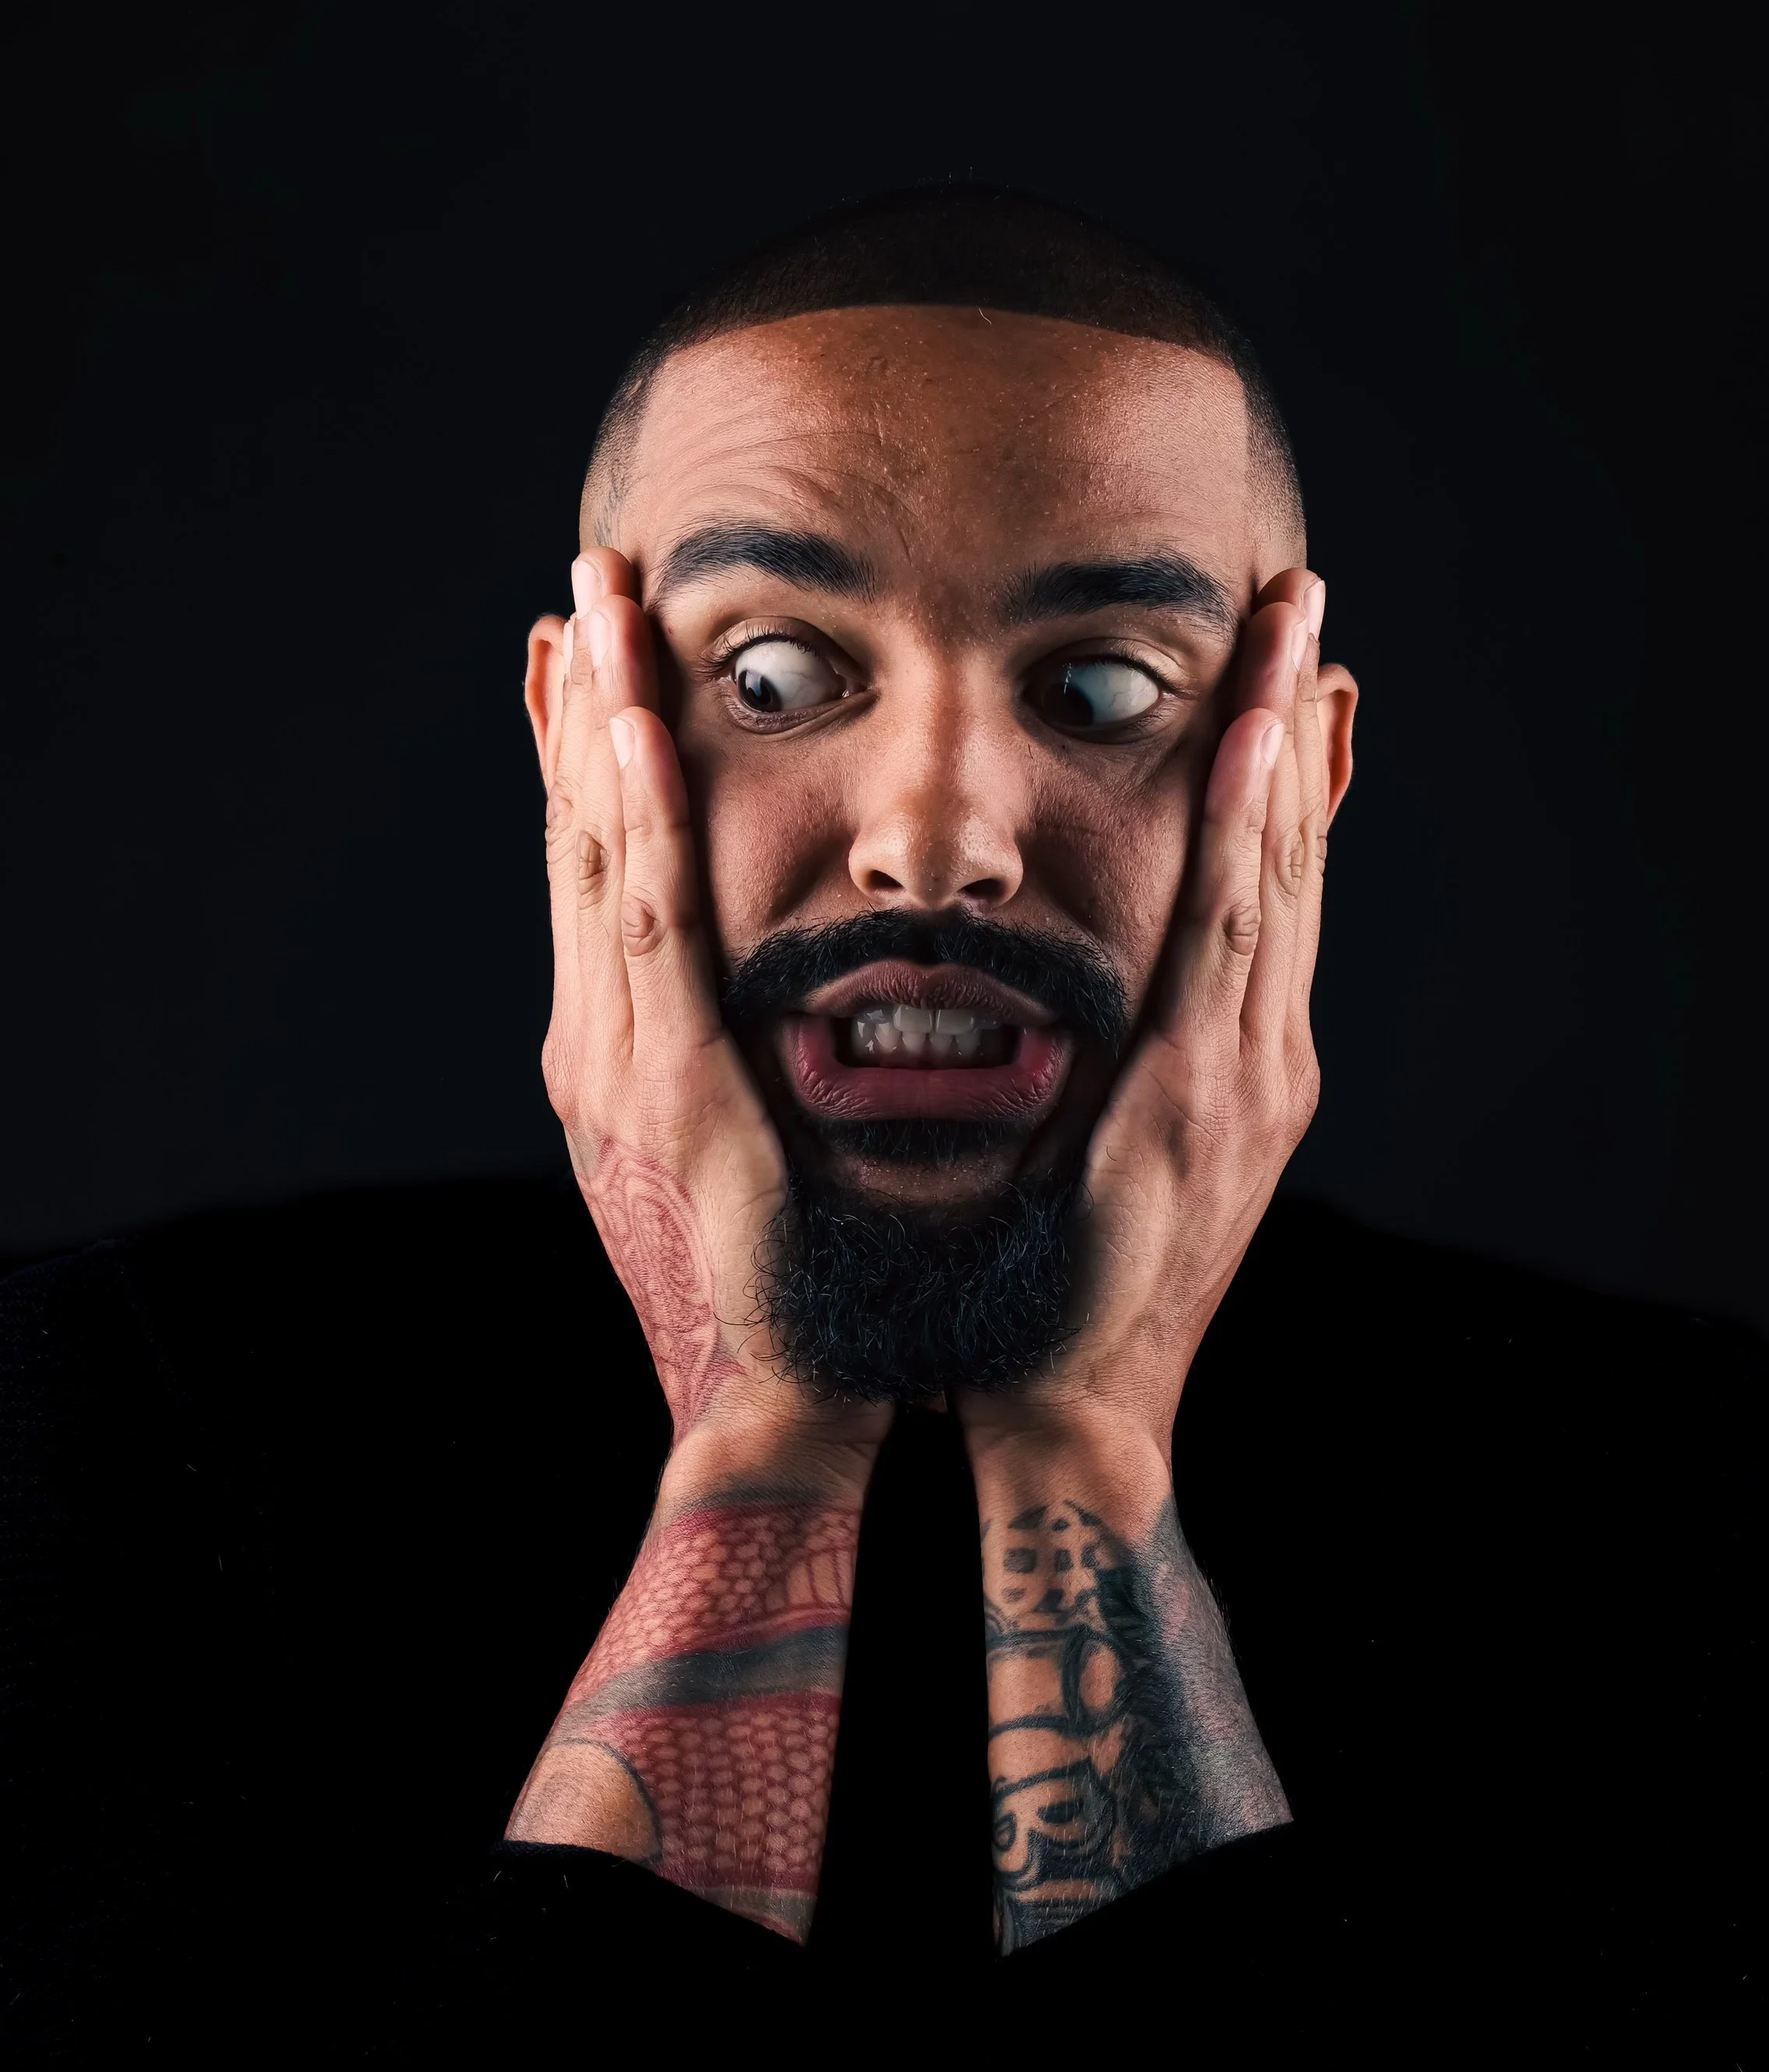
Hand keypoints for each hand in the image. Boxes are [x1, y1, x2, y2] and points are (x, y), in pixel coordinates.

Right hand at [529, 550, 888, 1486]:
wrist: (784, 1395)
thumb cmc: (793, 1286)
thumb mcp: (760, 1158)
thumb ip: (749, 1068)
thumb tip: (768, 1000)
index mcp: (634, 1054)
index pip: (611, 874)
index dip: (595, 761)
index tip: (593, 656)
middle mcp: (609, 1042)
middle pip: (589, 843)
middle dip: (581, 711)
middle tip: (583, 586)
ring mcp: (627, 1061)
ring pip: (606, 861)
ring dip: (597, 728)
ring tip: (594, 606)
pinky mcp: (671, 1088)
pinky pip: (655, 929)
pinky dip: (637, 824)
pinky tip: (635, 731)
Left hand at [959, 569, 1353, 1470]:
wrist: (1069, 1404)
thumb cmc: (1066, 1297)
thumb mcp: (1099, 1169)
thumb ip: (1115, 1075)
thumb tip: (1102, 1007)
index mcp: (1232, 1067)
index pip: (1260, 895)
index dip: (1280, 783)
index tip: (1290, 681)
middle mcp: (1260, 1056)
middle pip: (1284, 861)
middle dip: (1296, 729)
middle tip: (1305, 606)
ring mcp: (1247, 1074)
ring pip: (1271, 876)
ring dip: (1283, 744)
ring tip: (1294, 626)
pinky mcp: (1206, 1095)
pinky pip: (1225, 935)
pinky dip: (1249, 833)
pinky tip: (1252, 739)